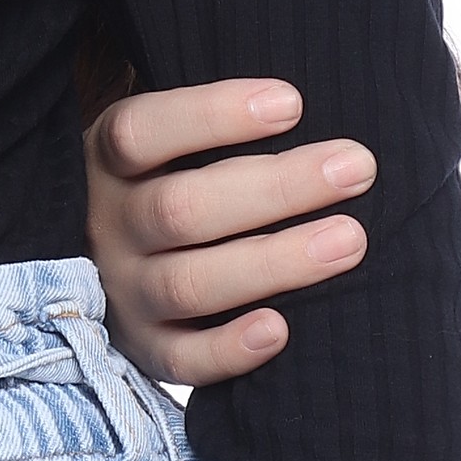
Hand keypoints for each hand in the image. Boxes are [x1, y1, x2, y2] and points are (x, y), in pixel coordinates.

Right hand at [84, 78, 374, 386]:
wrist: (104, 259)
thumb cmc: (171, 177)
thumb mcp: (168, 139)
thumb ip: (217, 122)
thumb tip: (309, 99)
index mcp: (109, 161)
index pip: (142, 132)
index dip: (213, 115)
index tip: (293, 103)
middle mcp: (110, 225)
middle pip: (181, 209)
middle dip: (277, 188)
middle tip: (356, 168)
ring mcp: (125, 291)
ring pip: (188, 283)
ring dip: (274, 262)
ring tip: (351, 240)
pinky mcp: (144, 349)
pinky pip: (180, 361)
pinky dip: (228, 349)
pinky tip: (281, 330)